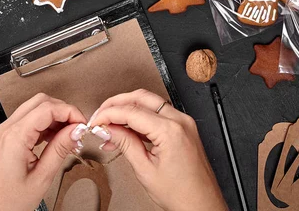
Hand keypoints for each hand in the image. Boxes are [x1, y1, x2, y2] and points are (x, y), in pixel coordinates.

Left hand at [0, 93, 86, 210]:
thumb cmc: (6, 203)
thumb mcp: (41, 177)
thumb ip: (60, 149)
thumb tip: (75, 131)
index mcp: (14, 137)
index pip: (48, 108)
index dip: (69, 112)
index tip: (81, 123)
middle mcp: (6, 130)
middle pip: (40, 102)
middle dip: (63, 110)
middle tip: (77, 127)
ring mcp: (3, 133)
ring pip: (34, 108)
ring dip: (54, 117)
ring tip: (68, 135)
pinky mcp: (4, 139)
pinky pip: (27, 121)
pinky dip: (44, 124)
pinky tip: (54, 139)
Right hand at [89, 89, 227, 210]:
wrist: (203, 206)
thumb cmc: (181, 194)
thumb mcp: (145, 170)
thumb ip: (125, 143)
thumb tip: (107, 129)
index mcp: (170, 130)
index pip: (131, 111)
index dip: (108, 114)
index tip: (95, 121)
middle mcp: (180, 121)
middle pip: (141, 98)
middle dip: (117, 103)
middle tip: (100, 115)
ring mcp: (184, 123)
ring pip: (150, 102)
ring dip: (128, 109)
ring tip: (110, 126)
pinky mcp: (184, 128)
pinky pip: (159, 114)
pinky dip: (141, 118)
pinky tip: (127, 130)